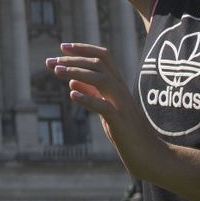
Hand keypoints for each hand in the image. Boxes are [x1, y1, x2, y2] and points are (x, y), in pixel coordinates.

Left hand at [47, 42, 171, 182]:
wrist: (148, 154)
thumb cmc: (126, 131)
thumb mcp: (106, 108)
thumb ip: (92, 93)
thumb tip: (73, 81)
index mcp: (118, 85)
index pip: (103, 57)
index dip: (83, 49)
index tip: (62, 46)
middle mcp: (121, 90)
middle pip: (99, 64)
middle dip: (74, 59)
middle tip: (51, 61)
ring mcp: (122, 105)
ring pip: (102, 79)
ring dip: (77, 73)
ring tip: (56, 71)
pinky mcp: (121, 121)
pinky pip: (104, 106)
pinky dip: (88, 98)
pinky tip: (72, 94)